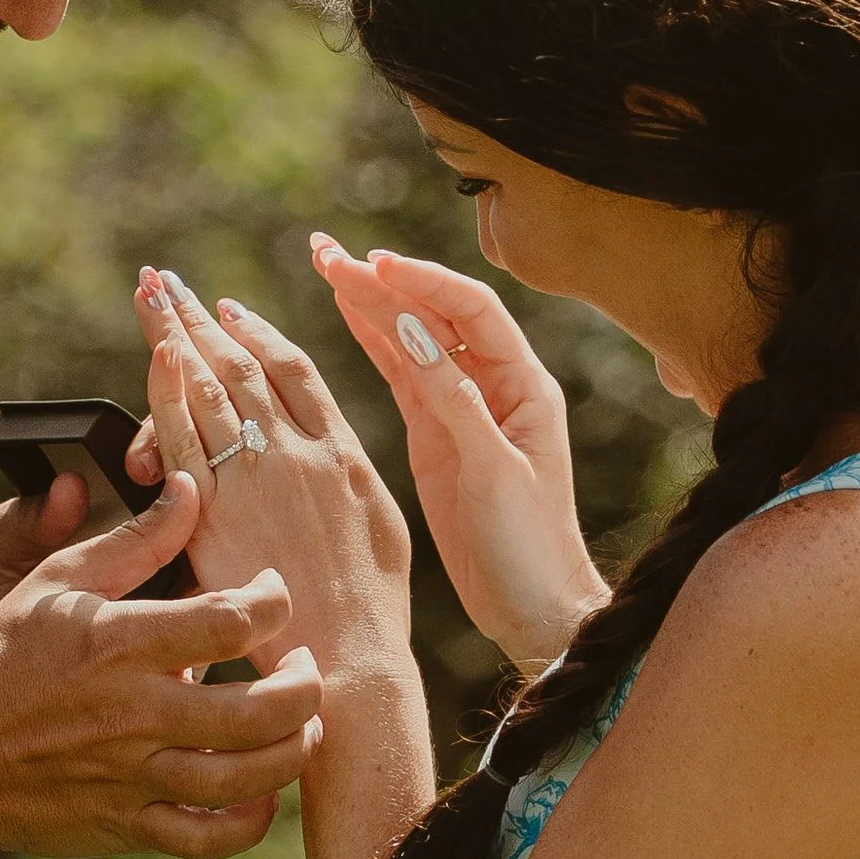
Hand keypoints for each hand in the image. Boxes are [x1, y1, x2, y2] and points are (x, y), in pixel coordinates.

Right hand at [0, 471, 325, 858]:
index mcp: (119, 643)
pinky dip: (251, 823)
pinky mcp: (128, 826)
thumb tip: (189, 488)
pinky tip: (263, 794)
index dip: (274, 601)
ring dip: (294, 750)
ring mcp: (133, 776)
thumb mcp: (56, 583)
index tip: (272, 592)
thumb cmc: (1, 659)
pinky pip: (209, 838)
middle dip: (304, 683)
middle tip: (302, 665)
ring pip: (247, 776)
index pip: (232, 620)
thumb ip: (134, 540)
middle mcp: (133, 713)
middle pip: (261, 707)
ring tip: (302, 724)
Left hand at [128, 265, 414, 684]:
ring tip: (150, 298)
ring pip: (210, 387)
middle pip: (242, 366)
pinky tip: (154, 357)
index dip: (258, 335)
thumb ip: (350, 481)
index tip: (231, 311)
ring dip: (176, 335)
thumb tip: (337, 455)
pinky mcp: (216, 509)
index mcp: (342, 453)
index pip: (294, 372)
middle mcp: (299, 452)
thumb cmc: (370, 610)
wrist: (346, 657)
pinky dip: (168, 390)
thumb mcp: (380, 530)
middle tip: (168, 283)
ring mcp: (257, 476)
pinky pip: (184, 437)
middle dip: (201, 318)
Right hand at [311, 235, 605, 671]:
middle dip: (385, 281)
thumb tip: (418, 332)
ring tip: (326, 265)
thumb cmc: (529, 544)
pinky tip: (345, 311)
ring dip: (372, 302)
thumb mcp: (494, 470)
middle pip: (435, 316)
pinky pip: (401, 376)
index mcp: (524, 386)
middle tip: (327, 252)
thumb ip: (456, 401)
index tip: (376, 263)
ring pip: (412, 340)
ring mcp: (461, 409)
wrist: (533, 607)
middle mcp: (494, 386)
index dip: (424, 282)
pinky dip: (373, 342)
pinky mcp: (435, 436)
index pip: (471, 311)